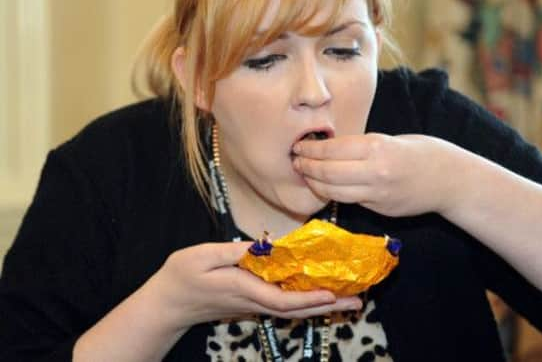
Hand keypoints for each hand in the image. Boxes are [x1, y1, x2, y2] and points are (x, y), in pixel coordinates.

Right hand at [147, 241, 362, 330]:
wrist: (167, 305)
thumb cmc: (182, 276)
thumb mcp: (202, 256)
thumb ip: (233, 252)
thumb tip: (264, 246)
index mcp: (243, 288)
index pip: (282, 299)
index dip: (309, 298)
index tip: (332, 294)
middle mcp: (253, 302)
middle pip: (295, 309)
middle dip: (328, 307)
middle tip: (358, 303)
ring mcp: (252, 306)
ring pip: (292, 310)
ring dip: (320, 307)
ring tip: (348, 301)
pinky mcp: (250, 305)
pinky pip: (283, 306)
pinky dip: (304, 303)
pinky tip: (317, 296)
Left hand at [292, 133, 457, 216]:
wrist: (451, 180)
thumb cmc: (422, 153)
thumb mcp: (392, 140)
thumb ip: (362, 148)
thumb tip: (330, 151)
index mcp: (378, 148)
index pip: (332, 150)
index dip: (311, 150)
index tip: (299, 147)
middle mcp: (375, 172)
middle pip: (327, 172)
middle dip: (306, 167)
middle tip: (295, 161)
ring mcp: (377, 194)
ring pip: (333, 191)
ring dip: (314, 183)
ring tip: (305, 174)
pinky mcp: (379, 209)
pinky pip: (348, 201)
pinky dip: (333, 193)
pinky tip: (325, 186)